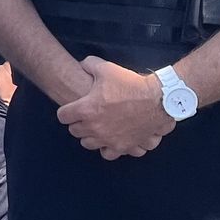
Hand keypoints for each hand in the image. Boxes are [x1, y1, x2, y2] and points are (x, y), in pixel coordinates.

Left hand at [56, 56, 174, 159]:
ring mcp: (108, 139)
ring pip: (88, 144)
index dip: (66, 110)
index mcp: (86, 110)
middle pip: (74, 131)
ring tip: (96, 127)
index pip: (63, 116)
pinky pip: (107, 154)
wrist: (157, 99)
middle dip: (77, 123)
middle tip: (85, 116)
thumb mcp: (106, 68)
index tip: (71, 107)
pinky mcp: (122, 146)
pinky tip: (109, 139)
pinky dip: (106, 148)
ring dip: (89, 136)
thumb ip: (89, 65)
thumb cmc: (130, 83)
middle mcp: (94, 128)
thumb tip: (82, 65)